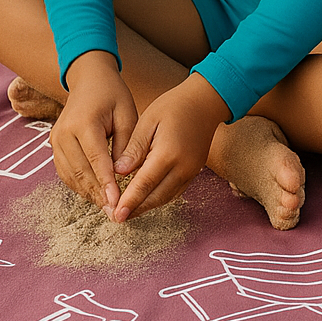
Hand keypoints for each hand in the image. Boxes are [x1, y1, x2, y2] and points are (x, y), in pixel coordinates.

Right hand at [52, 51, 138, 215]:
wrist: (89, 79)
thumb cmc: (113, 95)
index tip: (117, 201)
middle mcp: (64, 133)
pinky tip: (95, 194)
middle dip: (98, 194)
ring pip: (70, 176)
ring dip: (88, 193)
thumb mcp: (127, 114)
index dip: (106, 183)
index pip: (96, 159)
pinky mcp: (54, 145)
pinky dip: (79, 186)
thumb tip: (123, 175)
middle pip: (80, 171)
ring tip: (107, 208)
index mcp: (84, 123)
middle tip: (115, 212)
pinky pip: (65, 172)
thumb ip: (126, 145)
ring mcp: (55, 140)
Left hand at [110, 74, 230, 220]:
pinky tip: (145, 199)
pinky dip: (158, 198)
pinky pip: (174, 191)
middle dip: (136, 210)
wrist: (205, 102)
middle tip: (117, 218)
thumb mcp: (148, 121)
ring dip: (147, 207)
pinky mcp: (194, 172)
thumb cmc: (174, 106)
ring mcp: (191, 172)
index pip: (144, 184)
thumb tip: (118, 172)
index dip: (129, 201)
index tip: (116, 214)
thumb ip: (134, 148)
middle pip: (156, 197)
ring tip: (128, 212)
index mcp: (168, 153)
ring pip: (166, 198)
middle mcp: (182, 167)